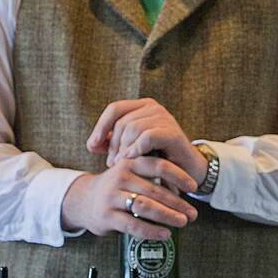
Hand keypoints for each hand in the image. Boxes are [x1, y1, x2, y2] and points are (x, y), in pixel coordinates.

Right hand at [60, 156, 199, 240]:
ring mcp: (112, 196)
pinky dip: (151, 231)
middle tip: (192, 213)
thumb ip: (152, 176)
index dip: (178, 176)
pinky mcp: (107, 216)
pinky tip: (164, 234)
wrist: (85, 200)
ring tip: (182, 222)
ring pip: (145, 206)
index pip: (158, 165)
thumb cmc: (117, 188)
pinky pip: (133, 224)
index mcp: (130, 162)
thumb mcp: (130, 173)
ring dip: (167, 215)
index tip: (193, 187)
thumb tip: (184, 189)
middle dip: (177, 203)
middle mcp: (120, 177)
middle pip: (154, 189)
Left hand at [87, 98, 207, 184]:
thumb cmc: (157, 159)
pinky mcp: (173, 133)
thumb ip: (113, 143)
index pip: (114, 108)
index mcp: (143, 106)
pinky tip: (132, 159)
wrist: (186, 172)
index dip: (100, 127)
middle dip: (113, 144)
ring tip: (121, 164)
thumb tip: (91, 145)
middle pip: (122, 120)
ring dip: (123, 149)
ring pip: (132, 128)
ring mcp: (165, 118)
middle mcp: (154, 107)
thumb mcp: (131, 149)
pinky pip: (147, 137)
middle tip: (111, 163)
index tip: (92, 147)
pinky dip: (136, 149)